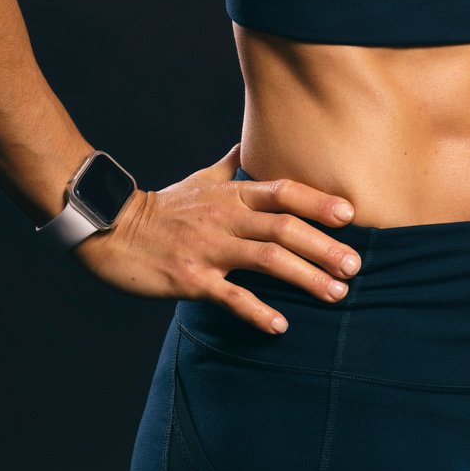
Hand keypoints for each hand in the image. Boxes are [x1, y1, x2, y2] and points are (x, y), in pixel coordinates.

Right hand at [71, 141, 362, 335]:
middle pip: (284, 227)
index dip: (318, 200)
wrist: (113, 231)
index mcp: (231, 195)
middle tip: (357, 265)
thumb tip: (251, 145)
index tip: (351, 214)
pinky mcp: (190, 279)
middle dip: (324, 246)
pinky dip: (257, 311)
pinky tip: (281, 325)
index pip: (283, 192)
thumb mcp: (201, 181)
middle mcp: (225, 217)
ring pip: (266, 259)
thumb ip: (232, 167)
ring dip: (305, 277)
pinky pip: (230, 296)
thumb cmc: (163, 207)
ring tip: (336, 293)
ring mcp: (208, 248)